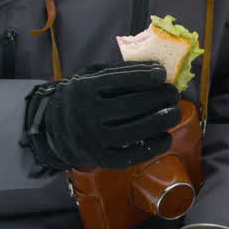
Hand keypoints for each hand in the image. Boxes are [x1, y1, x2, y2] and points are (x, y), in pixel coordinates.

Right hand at [24, 61, 180, 170]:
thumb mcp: (92, 76)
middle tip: (173, 94)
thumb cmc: (82, 96)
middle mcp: (86, 115)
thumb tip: (157, 68)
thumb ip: (121, 71)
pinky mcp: (100, 159)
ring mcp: (93, 139)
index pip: (120, 80)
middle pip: (132, 105)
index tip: (162, 73)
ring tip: (175, 113)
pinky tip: (166, 137)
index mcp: (84, 89)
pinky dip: (153, 147)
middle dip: (160, 98)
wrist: (52, 129)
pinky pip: (131, 155)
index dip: (146, 76)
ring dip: (162, 121)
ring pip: (135, 131)